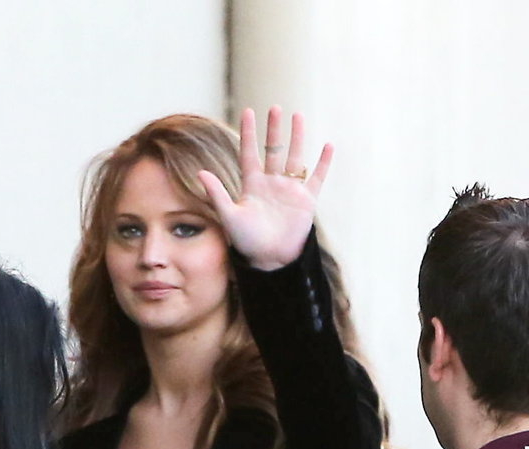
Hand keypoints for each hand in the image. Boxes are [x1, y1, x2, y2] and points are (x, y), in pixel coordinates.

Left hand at [197, 105, 332, 271]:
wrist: (270, 260)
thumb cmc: (247, 241)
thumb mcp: (229, 216)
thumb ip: (217, 194)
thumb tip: (200, 172)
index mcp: (252, 184)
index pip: (249, 152)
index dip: (248, 133)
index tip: (247, 111)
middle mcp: (271, 183)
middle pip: (273, 150)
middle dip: (274, 129)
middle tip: (275, 108)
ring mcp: (289, 190)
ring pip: (294, 157)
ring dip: (297, 137)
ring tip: (298, 115)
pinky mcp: (306, 200)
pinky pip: (316, 177)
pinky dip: (322, 163)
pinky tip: (327, 146)